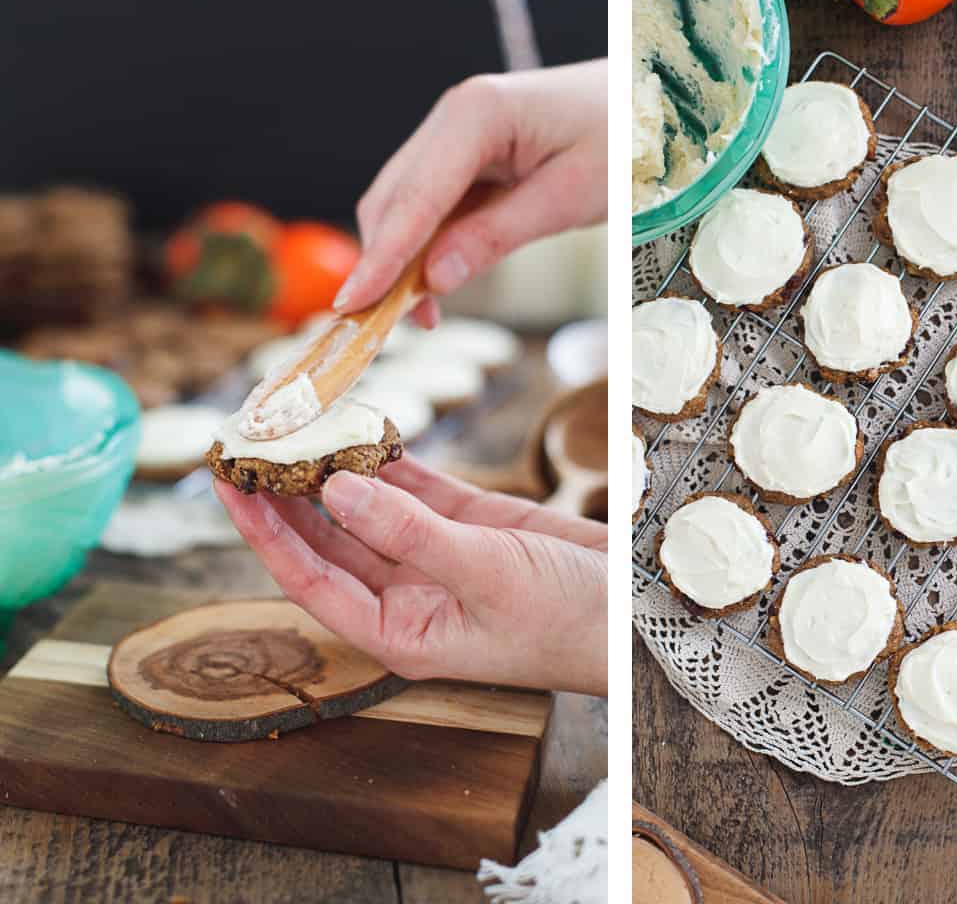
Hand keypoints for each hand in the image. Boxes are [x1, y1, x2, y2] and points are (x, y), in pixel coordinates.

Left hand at [215, 456, 606, 695]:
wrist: (632, 612)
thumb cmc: (565, 620)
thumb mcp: (484, 574)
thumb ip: (409, 533)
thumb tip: (337, 489)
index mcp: (398, 628)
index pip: (309, 578)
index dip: (264, 533)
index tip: (229, 484)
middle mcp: (406, 594)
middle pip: (327, 540)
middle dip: (287, 495)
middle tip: (251, 442)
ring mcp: (435, 556)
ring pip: (367, 508)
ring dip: (335, 469)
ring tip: (295, 423)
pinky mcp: (468, 524)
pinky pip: (413, 487)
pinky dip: (390, 458)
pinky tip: (364, 426)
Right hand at [332, 59, 606, 325]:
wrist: (648, 101)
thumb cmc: (622, 138)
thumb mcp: (568, 196)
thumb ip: (496, 236)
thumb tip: (436, 279)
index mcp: (475, 115)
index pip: (413, 198)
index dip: (380, 257)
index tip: (352, 304)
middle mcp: (455, 118)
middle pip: (394, 200)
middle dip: (383, 264)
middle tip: (383, 327)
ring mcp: (459, 134)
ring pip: (407, 205)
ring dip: (404, 260)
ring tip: (422, 315)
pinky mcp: (470, 154)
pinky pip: (435, 205)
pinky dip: (429, 246)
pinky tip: (438, 284)